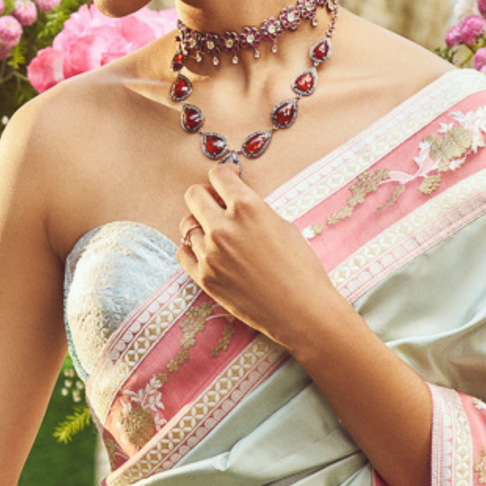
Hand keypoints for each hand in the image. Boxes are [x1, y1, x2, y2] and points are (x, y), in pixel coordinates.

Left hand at [177, 164, 334, 347]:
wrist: (301, 311)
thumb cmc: (301, 268)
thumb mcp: (282, 226)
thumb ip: (253, 210)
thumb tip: (234, 199)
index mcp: (247, 207)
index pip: (218, 174)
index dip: (224, 175)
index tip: (228, 180)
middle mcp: (223, 227)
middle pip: (193, 195)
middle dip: (205, 195)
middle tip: (217, 204)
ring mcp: (210, 254)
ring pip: (187, 225)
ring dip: (200, 225)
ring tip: (217, 235)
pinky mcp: (204, 278)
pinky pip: (183, 253)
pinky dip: (192, 249)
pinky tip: (207, 251)